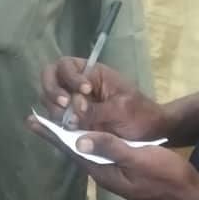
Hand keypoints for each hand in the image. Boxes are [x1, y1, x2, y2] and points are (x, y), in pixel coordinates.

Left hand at [29, 120, 198, 199]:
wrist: (191, 197)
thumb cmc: (166, 176)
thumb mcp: (138, 158)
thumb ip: (110, 147)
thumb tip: (79, 137)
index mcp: (102, 170)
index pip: (71, 149)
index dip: (52, 134)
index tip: (33, 121)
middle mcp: (103, 172)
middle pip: (73, 149)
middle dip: (56, 134)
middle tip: (36, 118)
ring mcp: (114, 172)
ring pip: (85, 150)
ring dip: (69, 135)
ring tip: (54, 121)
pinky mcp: (124, 169)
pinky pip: (98, 152)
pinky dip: (87, 138)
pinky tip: (85, 132)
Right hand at [41, 57, 167, 141]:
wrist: (149, 133)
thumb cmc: (140, 114)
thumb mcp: (121, 110)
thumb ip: (96, 110)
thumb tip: (73, 110)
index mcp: (92, 73)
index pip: (66, 66)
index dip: (70, 77)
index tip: (85, 90)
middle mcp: (78, 84)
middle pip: (50, 77)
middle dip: (52, 90)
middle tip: (64, 105)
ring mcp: (73, 101)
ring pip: (49, 98)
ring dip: (53, 108)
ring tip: (68, 122)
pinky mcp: (73, 119)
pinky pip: (56, 116)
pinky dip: (54, 122)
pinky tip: (63, 129)